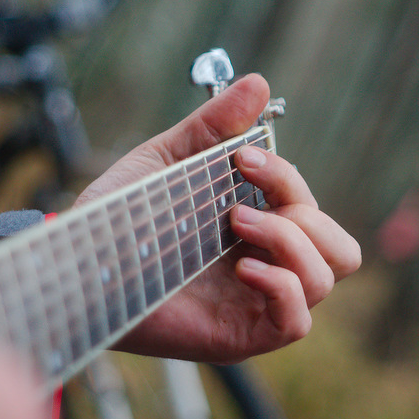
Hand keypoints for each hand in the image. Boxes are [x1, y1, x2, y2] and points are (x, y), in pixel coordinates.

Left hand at [76, 74, 360, 362]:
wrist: (81, 264)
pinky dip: (283, 286)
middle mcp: (266, 265)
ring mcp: (256, 302)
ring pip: (324, 278)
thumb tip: (260, 83)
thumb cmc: (120, 218)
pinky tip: (243, 268)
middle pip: (338, 248)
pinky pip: (297, 321)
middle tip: (245, 202)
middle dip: (306, 214)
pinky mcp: (241, 335)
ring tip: (235, 224)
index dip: (286, 176)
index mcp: (257, 228)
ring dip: (291, 242)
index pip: (309, 206)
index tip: (241, 158)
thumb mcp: (169, 161)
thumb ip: (214, 126)